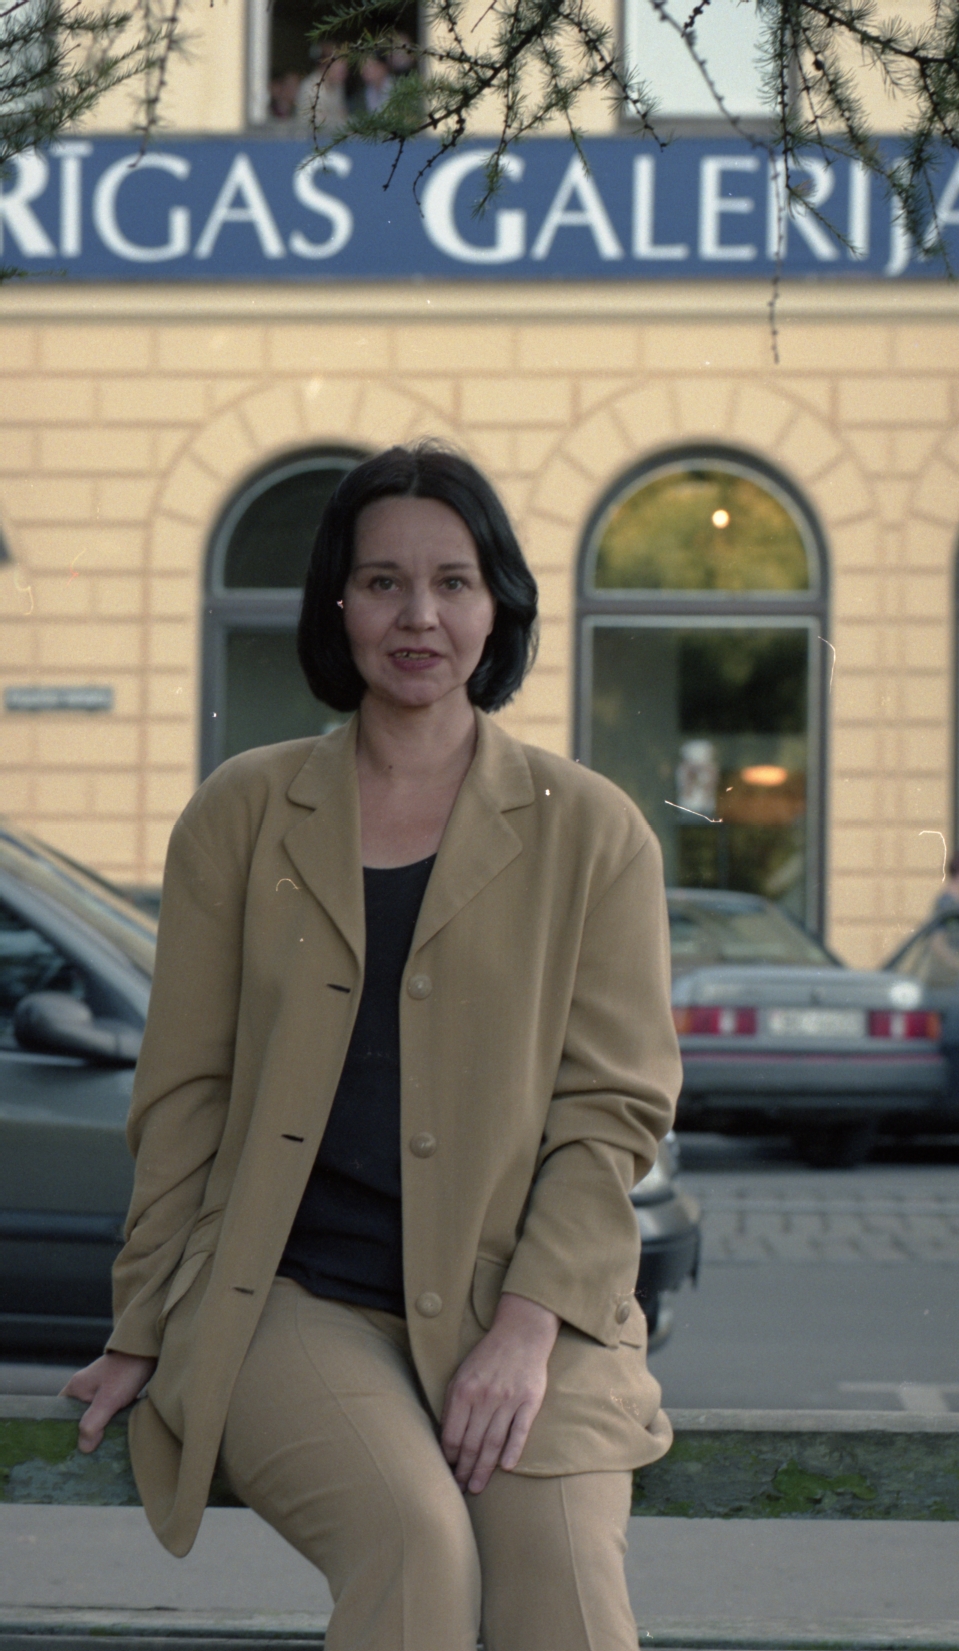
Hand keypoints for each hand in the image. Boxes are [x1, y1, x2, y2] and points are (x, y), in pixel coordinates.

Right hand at [60, 1351, 155, 1452]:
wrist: (150, 1351)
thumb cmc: (126, 1372)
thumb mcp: (108, 1400)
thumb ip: (93, 1423)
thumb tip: (84, 1447)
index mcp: (76, 1387)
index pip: (59, 1414)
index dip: (61, 1431)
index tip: (66, 1450)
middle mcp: (85, 1387)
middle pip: (77, 1417)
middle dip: (83, 1433)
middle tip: (88, 1454)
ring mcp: (100, 1388)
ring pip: (94, 1415)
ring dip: (99, 1428)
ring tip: (103, 1447)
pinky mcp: (115, 1390)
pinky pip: (107, 1411)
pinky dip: (110, 1421)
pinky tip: (116, 1432)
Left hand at [440, 1292, 559, 1494]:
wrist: (521, 1334)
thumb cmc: (487, 1356)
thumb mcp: (462, 1374)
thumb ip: (453, 1403)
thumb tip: (445, 1436)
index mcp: (464, 1391)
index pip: (452, 1434)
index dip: (448, 1457)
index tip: (447, 1472)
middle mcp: (485, 1397)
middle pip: (471, 1443)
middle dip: (463, 1470)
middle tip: (460, 1489)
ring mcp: (509, 1400)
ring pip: (493, 1442)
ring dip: (484, 1468)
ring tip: (477, 1487)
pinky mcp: (530, 1401)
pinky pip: (520, 1430)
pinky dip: (513, 1450)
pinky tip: (506, 1468)